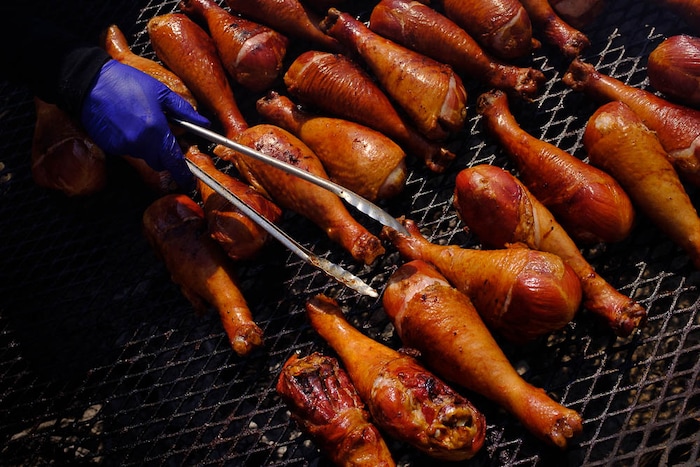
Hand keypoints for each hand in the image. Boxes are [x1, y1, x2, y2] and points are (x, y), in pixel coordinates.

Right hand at [81, 60, 208, 187]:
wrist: (89, 82)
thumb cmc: (125, 82)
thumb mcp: (161, 92)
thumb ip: (184, 111)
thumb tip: (203, 123)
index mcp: (155, 130)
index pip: (174, 161)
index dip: (183, 174)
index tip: (189, 182)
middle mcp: (139, 143)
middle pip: (159, 162)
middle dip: (164, 155)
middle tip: (162, 135)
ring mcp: (123, 146)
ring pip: (144, 155)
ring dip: (147, 145)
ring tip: (140, 122)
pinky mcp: (110, 146)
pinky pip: (128, 150)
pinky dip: (131, 141)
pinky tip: (126, 124)